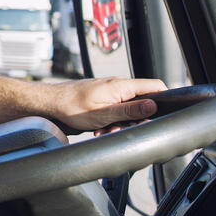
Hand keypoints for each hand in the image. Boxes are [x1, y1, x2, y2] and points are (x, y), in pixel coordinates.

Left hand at [44, 76, 165, 131]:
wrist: (51, 102)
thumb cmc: (72, 107)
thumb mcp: (104, 114)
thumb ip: (130, 110)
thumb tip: (153, 106)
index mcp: (121, 86)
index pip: (155, 86)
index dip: (164, 100)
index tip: (163, 115)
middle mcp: (118, 85)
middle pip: (142, 102)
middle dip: (135, 119)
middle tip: (121, 129)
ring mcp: (110, 90)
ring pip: (127, 108)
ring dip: (120, 122)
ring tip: (105, 130)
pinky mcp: (103, 96)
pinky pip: (115, 109)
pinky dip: (111, 120)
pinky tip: (99, 128)